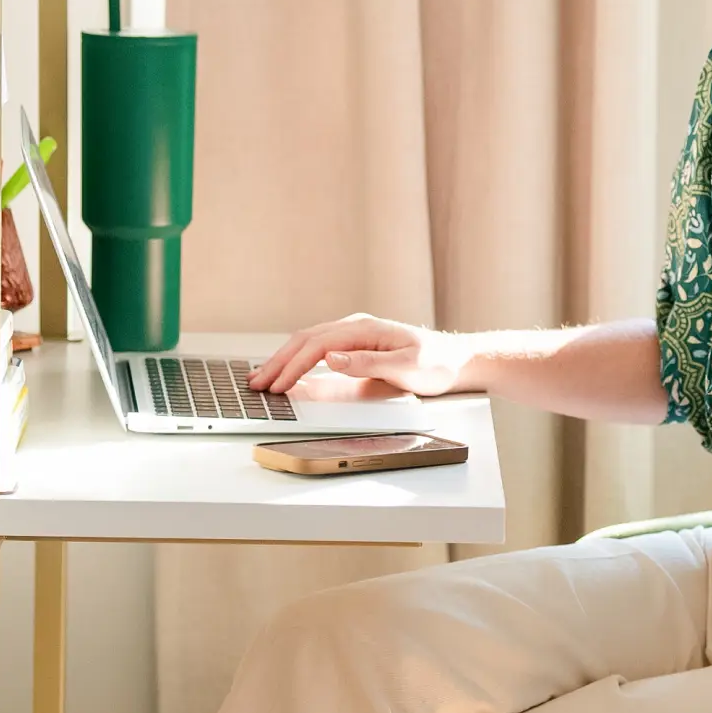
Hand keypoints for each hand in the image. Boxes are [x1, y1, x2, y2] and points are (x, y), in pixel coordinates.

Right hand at [249, 313, 476, 399]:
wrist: (455, 359)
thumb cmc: (435, 363)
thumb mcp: (405, 366)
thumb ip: (367, 362)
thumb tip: (332, 358)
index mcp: (364, 329)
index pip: (318, 346)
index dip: (294, 366)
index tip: (278, 385)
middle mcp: (355, 327)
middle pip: (305, 340)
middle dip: (278, 362)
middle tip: (256, 383)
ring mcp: (354, 334)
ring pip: (308, 343)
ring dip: (283, 360)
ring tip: (262, 377)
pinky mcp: (355, 345)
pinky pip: (317, 349)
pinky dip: (297, 359)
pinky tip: (287, 370)